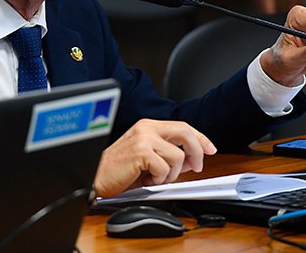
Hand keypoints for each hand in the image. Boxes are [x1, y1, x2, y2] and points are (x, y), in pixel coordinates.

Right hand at [93, 119, 215, 197]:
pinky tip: (146, 180)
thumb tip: (192, 160)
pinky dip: (159, 180)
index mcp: (147, 126)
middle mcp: (146, 128)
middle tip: (195, 167)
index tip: (210, 149)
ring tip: (154, 178)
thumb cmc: (118, 170)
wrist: (95, 177)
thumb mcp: (147, 158)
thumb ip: (168, 154)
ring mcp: (144, 139)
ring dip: (170, 174)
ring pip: (178, 156)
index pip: (182, 126)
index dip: (200, 138)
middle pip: (185, 133)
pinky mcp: (141, 152)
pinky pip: (165, 169)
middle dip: (196, 152)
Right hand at [245, 0, 302, 13]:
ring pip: (258, 6)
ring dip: (268, 9)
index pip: (267, 11)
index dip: (277, 18)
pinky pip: (257, 0)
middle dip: (273, 15)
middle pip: (261, 10)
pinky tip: (274, 1)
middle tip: (285, 18)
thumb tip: (295, 10)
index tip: (285, 22)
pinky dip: (265, 2)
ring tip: (280, 9)